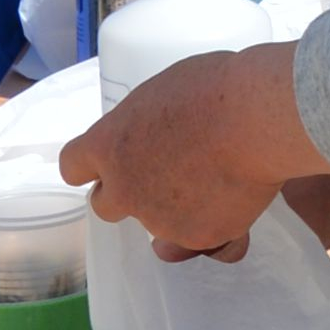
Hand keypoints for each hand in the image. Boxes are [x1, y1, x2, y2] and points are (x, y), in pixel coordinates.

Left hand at [60, 40, 329, 257]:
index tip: (112, 158)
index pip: (73, 166)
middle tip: (163, 174)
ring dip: (179, 210)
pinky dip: (220, 229)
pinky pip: (207, 242)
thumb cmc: (214, 87)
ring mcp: (160, 220)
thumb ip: (145, 124)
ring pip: (160, 226)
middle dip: (127, 194)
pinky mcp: (200, 237)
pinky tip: (239, 205)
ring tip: (220, 180)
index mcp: (109, 144)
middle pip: (105, 205)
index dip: (92, 165)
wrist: (256, 118)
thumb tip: (157, 139)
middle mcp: (126, 189)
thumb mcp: (163, 92)